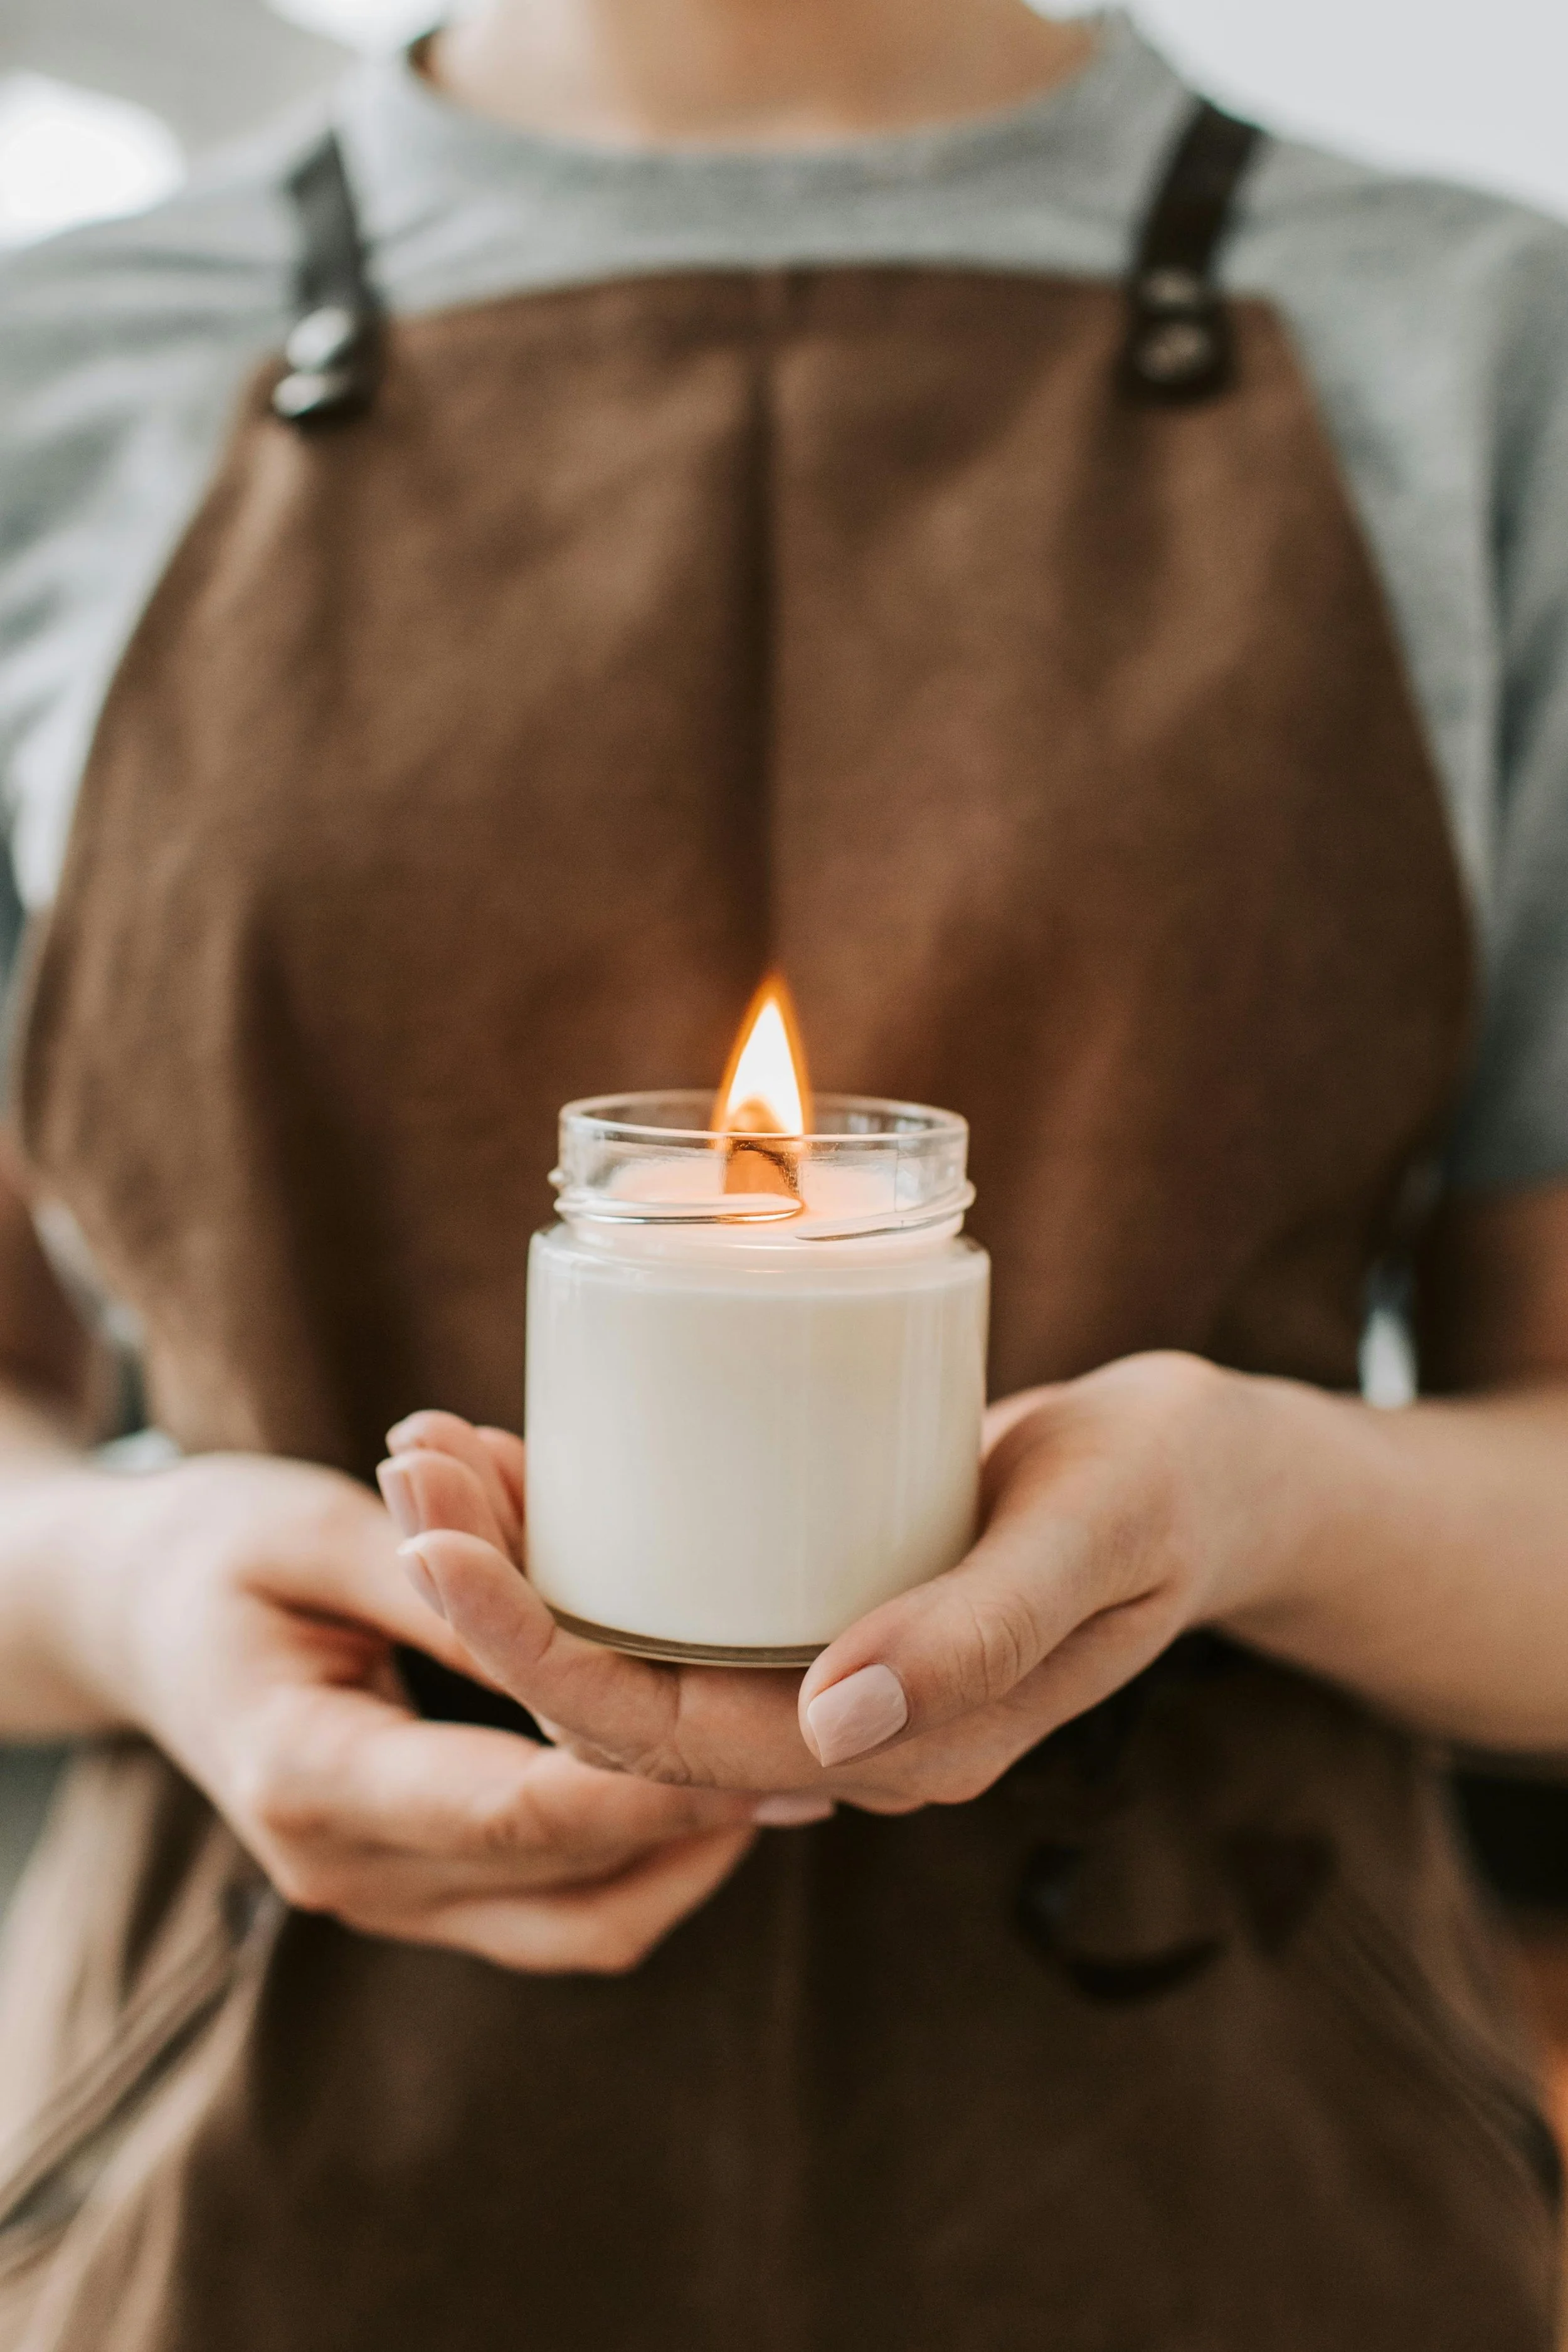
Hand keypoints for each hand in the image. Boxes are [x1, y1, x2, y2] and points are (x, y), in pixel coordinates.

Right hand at [63, 1453, 778, 1971]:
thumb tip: (573, 1615)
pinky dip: (635, 1865)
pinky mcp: (410, 1886)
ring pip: (572, 1926)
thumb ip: (440, 1582)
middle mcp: (342, 1867)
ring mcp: (375, 1894)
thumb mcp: (316, 1532)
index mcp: (309, 1774)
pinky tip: (705, 1789)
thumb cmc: (216, 1550)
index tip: (768, 1742)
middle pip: (563, 1883)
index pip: (515, 1811)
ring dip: (683, 1860)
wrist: (133, 1618)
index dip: (650, 1786)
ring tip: (786, 1774)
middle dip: (697, 1823)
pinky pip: (548, 1914)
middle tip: (818, 1753)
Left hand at [382, 1353, 1266, 1811]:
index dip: (537, 1657)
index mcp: (902, 1750)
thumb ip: (980, 1631)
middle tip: (406, 1465)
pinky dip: (588, 1531)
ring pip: (631, 1646)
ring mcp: (823, 1672)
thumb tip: (835, 1731)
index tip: (436, 1548)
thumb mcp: (1094, 1535)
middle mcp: (840, 1731)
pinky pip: (675, 1596)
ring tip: (429, 1448)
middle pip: (620, 1697)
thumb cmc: (1166, 1486)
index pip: (671, 1739)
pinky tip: (521, 1455)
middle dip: (492, 1597)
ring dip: (520, 1561)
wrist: (1210, 1472)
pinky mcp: (815, 1603)